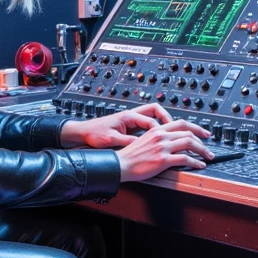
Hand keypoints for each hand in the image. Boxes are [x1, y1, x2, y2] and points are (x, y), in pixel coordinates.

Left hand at [59, 102, 173, 149]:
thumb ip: (127, 142)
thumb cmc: (94, 133)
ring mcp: (131, 120)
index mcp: (128, 116)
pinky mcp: (129, 126)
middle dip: (167, 118)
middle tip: (175, 130)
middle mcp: (131, 115)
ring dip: (162, 123)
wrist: (83, 132)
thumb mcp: (111, 140)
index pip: (151, 120)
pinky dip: (154, 129)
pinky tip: (157, 140)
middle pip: (156, 110)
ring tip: (170, 134)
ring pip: (152, 116)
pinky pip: (147, 124)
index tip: (166, 139)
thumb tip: (141, 146)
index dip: (160, 130)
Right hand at [114, 119, 213, 182]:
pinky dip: (195, 161)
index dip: (196, 127)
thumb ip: (159, 138)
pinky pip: (185, 158)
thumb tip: (172, 142)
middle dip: (202, 140)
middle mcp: (161, 136)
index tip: (204, 133)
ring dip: (202, 150)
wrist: (120, 164)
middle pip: (188, 132)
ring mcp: (162, 147)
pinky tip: (199, 165)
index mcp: (157, 129)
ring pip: (189, 143)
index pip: (181, 123)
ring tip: (207, 156)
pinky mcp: (163, 159)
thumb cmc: (130, 155)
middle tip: (208, 148)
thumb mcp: (145, 140)